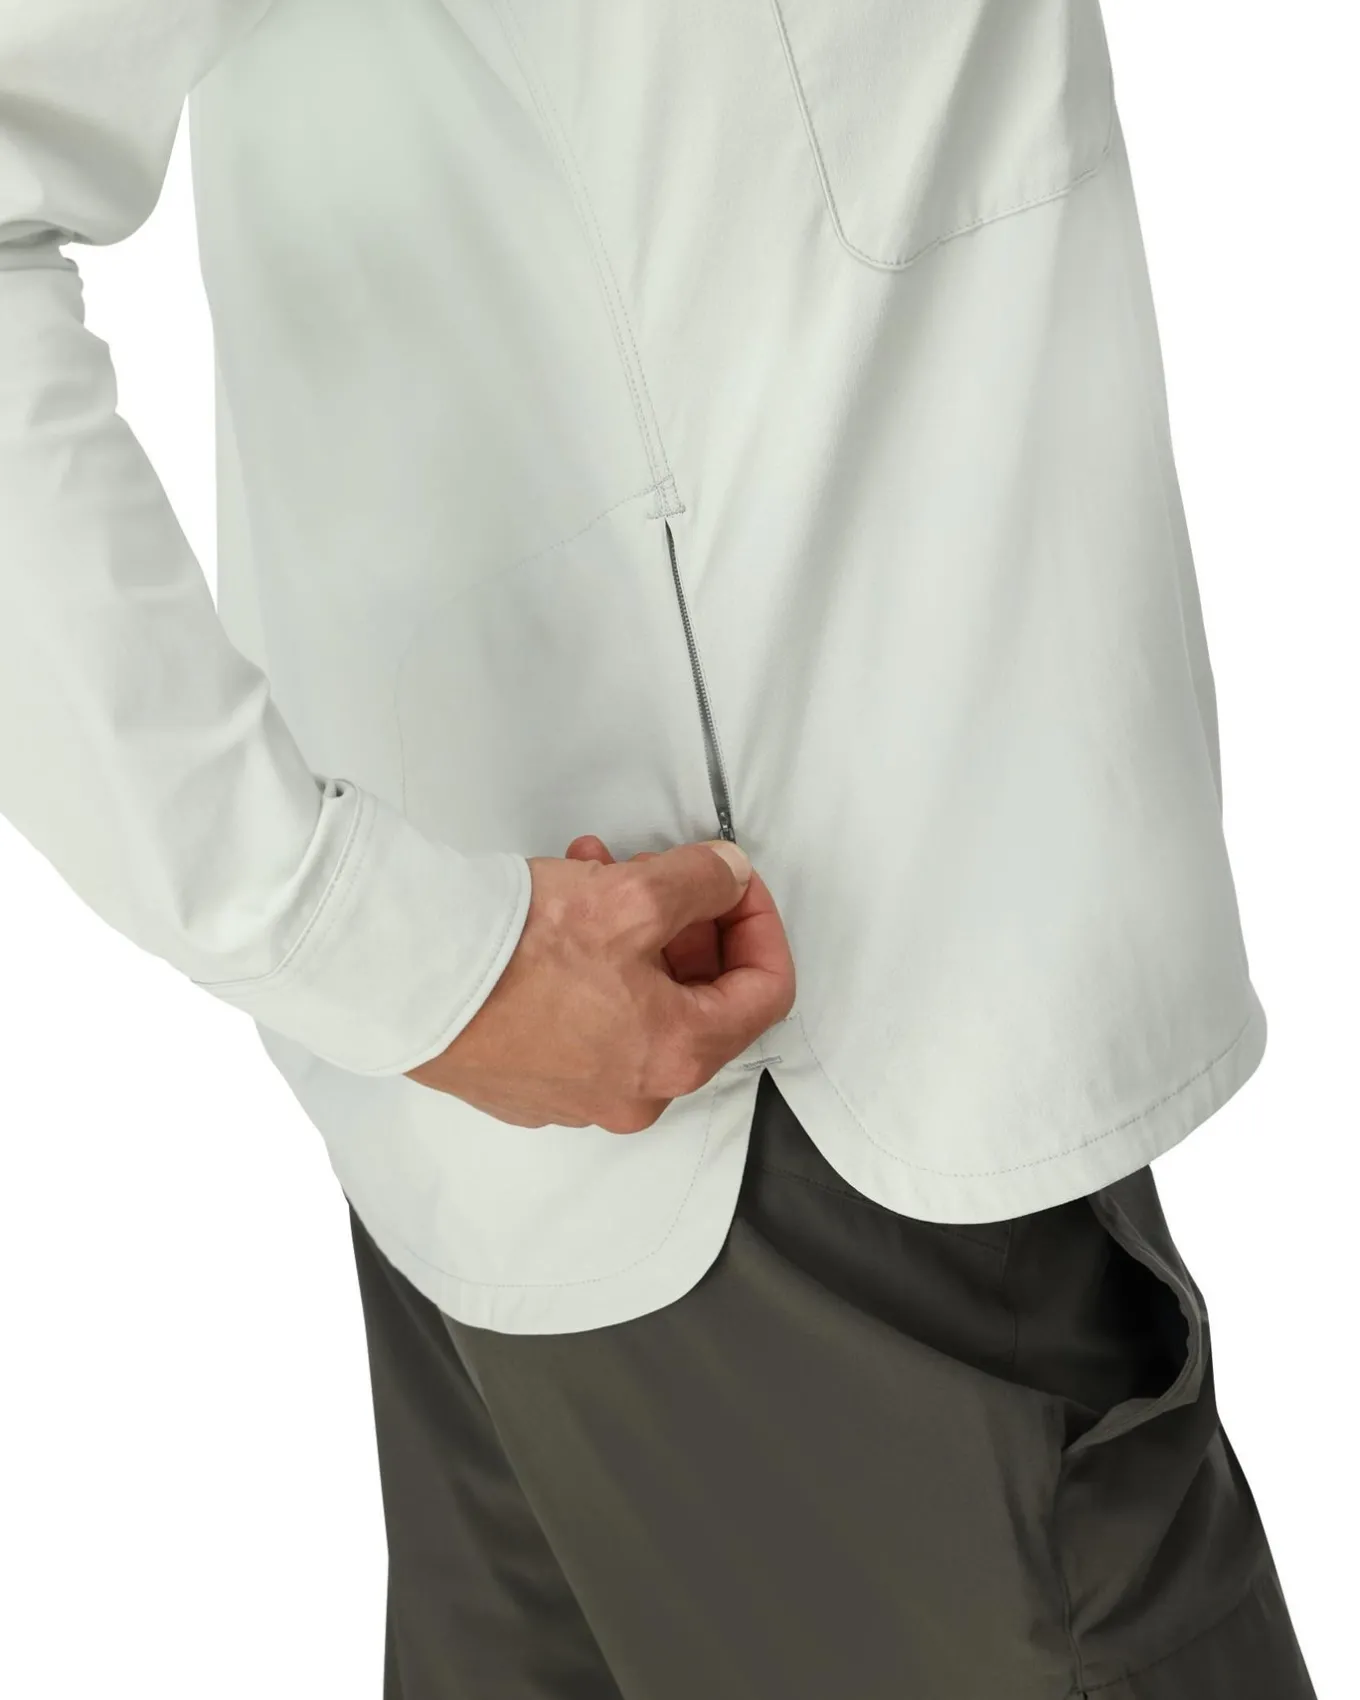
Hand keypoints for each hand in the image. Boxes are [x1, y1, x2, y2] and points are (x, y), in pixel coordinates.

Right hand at [406, 838, 795, 1132]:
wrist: (406, 980)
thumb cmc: (512, 954)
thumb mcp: (632, 894)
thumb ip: (702, 880)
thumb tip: (728, 877)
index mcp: (676, 1056)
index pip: (766, 991)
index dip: (758, 923)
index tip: (732, 883)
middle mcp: (634, 1094)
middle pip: (700, 998)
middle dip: (685, 921)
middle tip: (658, 872)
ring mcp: (578, 1096)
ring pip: (638, 1001)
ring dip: (631, 932)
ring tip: (593, 872)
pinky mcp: (530, 1084)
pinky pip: (586, 1020)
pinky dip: (587, 965)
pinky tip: (554, 911)